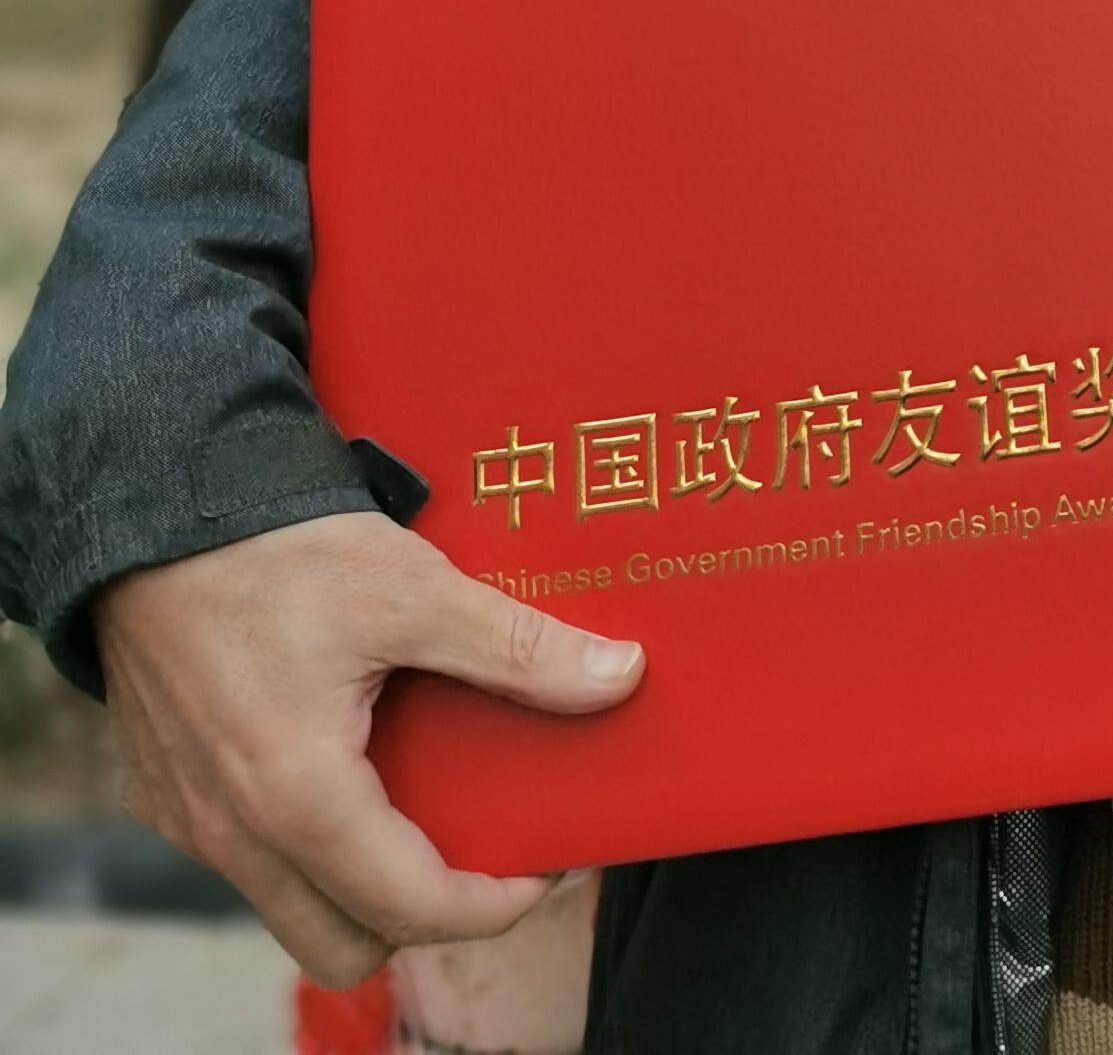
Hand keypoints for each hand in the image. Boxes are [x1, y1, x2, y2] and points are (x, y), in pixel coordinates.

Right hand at [97, 513, 643, 986]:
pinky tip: (346, 765)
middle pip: (341, 946)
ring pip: (287, 906)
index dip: (494, 906)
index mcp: (297, 798)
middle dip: (419, 919)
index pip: (410, 910)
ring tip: (418, 806)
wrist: (153, 506)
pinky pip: (243, 857)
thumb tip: (619, 677)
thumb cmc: (277, 548)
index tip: (544, 867)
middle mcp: (232, 833)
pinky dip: (301, 841)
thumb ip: (517, 646)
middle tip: (479, 850)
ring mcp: (191, 818)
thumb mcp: (413, 588)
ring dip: (355, 882)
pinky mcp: (166, 791)